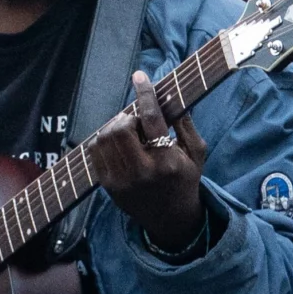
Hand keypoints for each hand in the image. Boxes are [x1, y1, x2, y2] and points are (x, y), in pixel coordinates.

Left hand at [93, 69, 207, 250]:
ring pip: (104, 138)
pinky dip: (104, 139)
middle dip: (127, 116)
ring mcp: (121, 180)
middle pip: (120, 127)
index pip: (151, 119)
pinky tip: (118, 143)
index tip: (140, 76)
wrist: (170, 218)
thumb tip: (170, 96)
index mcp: (167, 161)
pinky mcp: (107, 185)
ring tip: (129, 132)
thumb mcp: (197, 153)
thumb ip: (185, 124)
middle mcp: (142, 171)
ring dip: (115, 126)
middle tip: (138, 121)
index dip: (144, 94)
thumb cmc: (186, 179)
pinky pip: (95, 151)